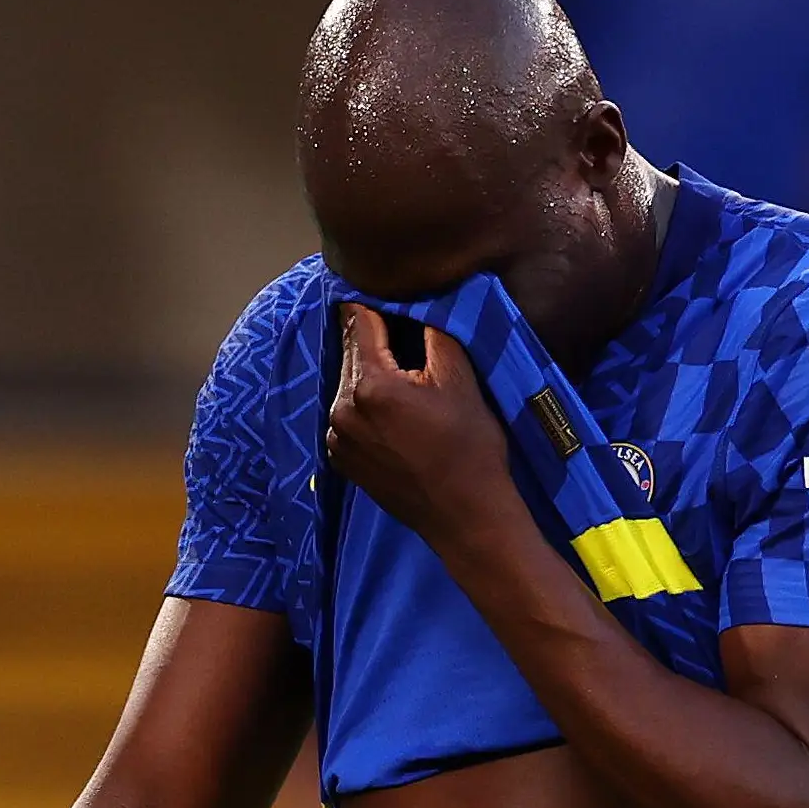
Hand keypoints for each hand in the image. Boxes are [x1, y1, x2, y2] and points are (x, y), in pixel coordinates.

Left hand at [326, 303, 511, 542]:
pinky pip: (349, 416)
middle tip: (409, 338)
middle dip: (377, 341)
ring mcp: (337, 438)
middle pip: (354, 353)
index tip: (389, 291)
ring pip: (350, 385)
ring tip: (408, 381)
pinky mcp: (342, 460)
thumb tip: (418, 298)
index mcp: (369, 384)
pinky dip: (367, 407)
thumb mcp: (461, 379)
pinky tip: (397, 416)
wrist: (466, 516)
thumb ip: (433, 331)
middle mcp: (341, 408)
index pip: (361, 321)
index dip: (376, 302)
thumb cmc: (470, 446)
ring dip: (372, 375)